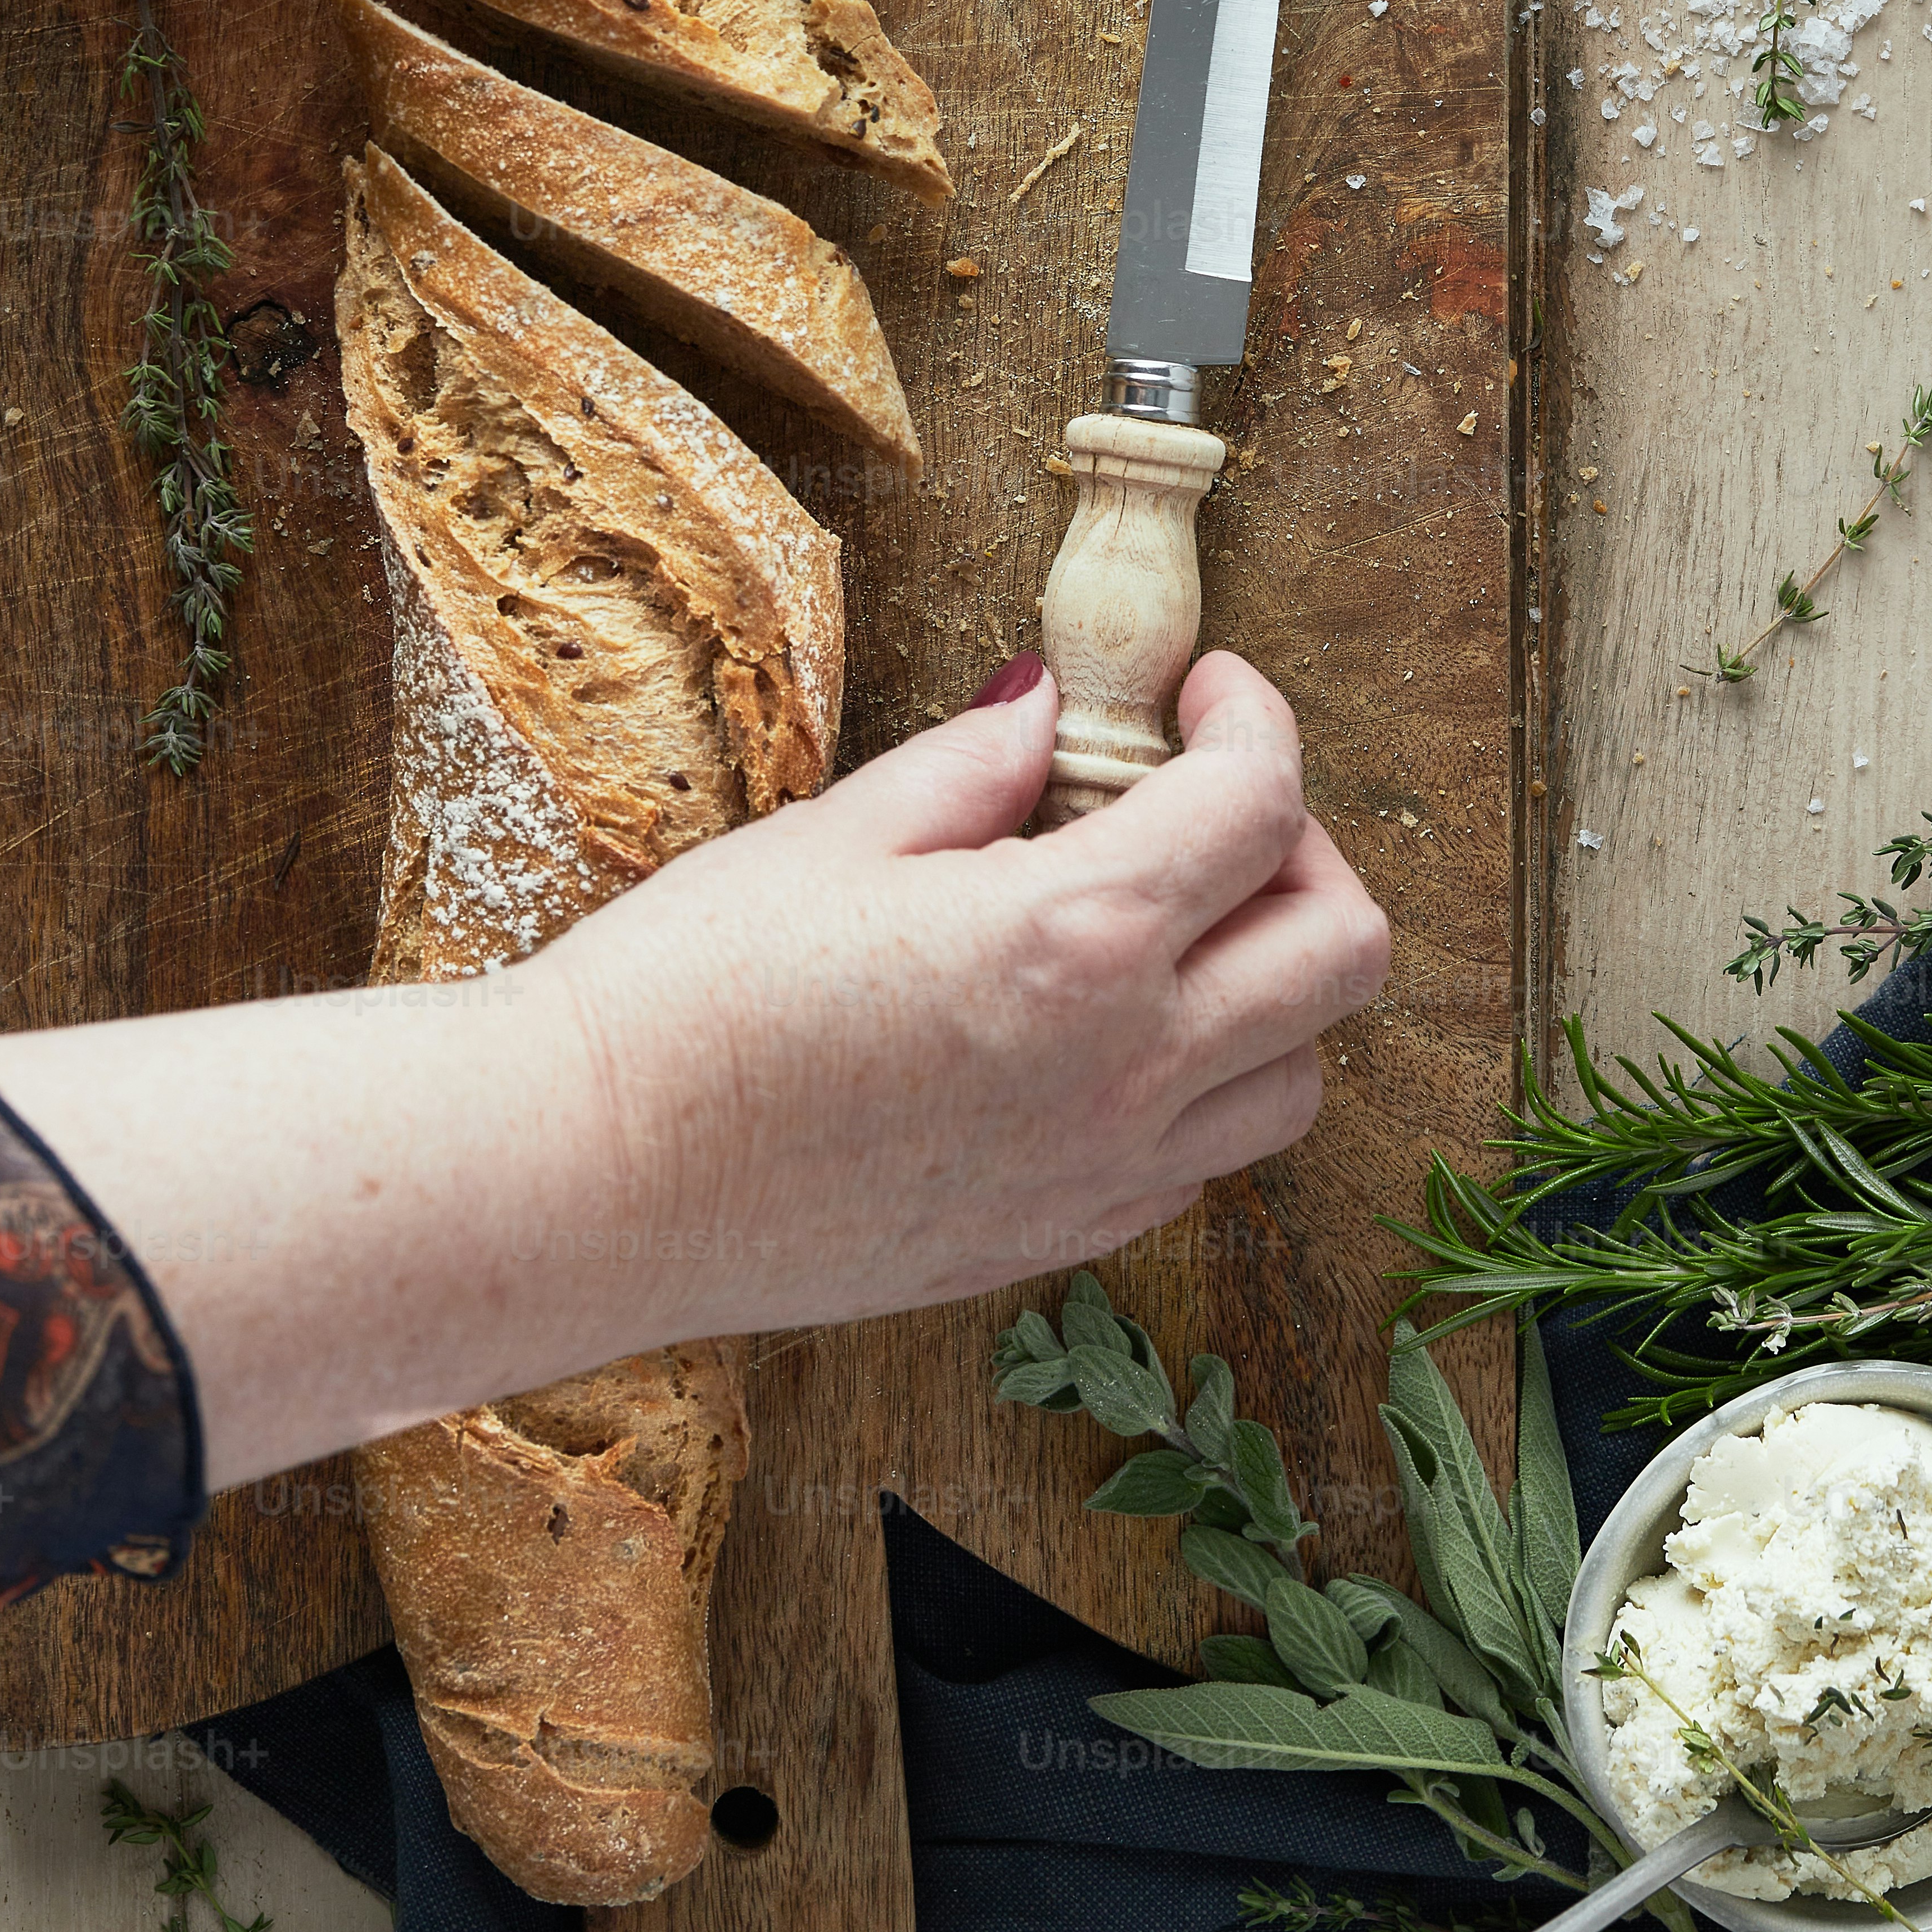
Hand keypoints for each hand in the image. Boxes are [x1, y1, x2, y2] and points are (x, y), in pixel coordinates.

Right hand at [0, 652, 1386, 1486]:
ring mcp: (1101, 1172)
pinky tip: (1098, 1031)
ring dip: (1269, 983)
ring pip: (1299, 1074)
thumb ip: (974, 768)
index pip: (1261, 803)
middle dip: (1299, 847)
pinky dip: (1198, 1083)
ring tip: (1166, 926)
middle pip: (1342, 950)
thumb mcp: (833, 835)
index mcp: (1077, 939)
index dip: (1254, 717)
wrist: (589, 1183)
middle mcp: (1124, 1068)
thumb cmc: (685, 996)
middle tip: (1205, 804)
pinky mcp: (1055, 1241)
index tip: (1204, 690)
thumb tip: (1048, 705)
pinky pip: (1203, 1161)